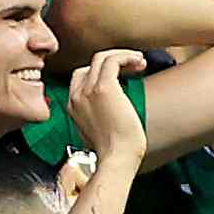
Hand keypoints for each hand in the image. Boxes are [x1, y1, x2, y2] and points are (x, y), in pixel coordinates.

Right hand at [60, 43, 147, 167]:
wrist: (117, 158)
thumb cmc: (115, 150)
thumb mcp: (98, 129)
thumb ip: (98, 113)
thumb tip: (114, 101)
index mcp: (73, 105)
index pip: (83, 75)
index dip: (103, 71)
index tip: (123, 75)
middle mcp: (76, 95)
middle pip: (91, 64)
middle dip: (113, 60)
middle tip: (134, 66)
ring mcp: (88, 90)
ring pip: (101, 57)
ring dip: (123, 55)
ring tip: (140, 62)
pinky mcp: (104, 88)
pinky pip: (112, 60)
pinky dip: (126, 56)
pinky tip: (139, 62)